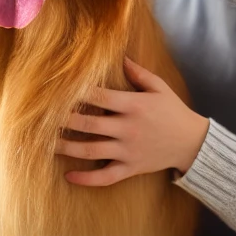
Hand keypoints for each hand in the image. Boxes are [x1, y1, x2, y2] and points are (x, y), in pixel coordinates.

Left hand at [55, 57, 208, 185]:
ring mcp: (128, 151)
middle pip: (87, 124)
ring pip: (90, 151)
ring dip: (65, 147)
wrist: (194, 143)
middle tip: (41, 116)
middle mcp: (128, 129)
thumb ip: (139, 73)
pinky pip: (106, 177)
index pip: (97, 97)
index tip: (54, 89)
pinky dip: (87, 178)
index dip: (75, 92)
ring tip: (46, 143)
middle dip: (62, 120)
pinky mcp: (132, 168)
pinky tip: (69, 176)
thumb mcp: (160, 88)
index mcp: (134, 106)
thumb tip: (120, 57)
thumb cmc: (175, 112)